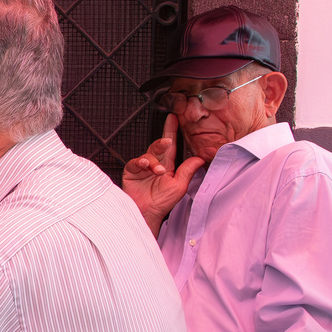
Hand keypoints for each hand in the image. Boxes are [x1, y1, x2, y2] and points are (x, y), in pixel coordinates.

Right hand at [123, 114, 203, 232]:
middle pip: (159, 146)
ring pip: (148, 154)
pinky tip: (145, 165)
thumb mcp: (179, 186)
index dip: (171, 131)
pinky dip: (140, 162)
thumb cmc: (162, 202)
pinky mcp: (131, 171)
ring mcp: (142, 166)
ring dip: (154, 160)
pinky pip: (135, 162)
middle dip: (163, 141)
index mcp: (167, 165)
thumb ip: (188, 171)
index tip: (174, 118)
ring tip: (158, 171)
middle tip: (167, 141)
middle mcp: (155, 163)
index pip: (170, 145)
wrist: (147, 213)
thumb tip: (200, 158)